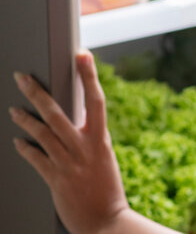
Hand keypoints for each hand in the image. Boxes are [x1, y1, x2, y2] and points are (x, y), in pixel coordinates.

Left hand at [10, 50, 129, 233]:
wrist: (106, 222)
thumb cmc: (106, 189)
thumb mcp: (104, 158)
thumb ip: (90, 140)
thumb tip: (76, 122)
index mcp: (101, 139)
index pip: (96, 100)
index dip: (89, 76)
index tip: (83, 55)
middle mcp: (84, 148)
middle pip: (57, 113)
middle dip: (37, 93)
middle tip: (23, 77)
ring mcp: (68, 163)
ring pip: (41, 133)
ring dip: (24, 119)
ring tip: (13, 109)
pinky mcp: (55, 180)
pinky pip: (35, 159)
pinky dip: (25, 148)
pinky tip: (18, 141)